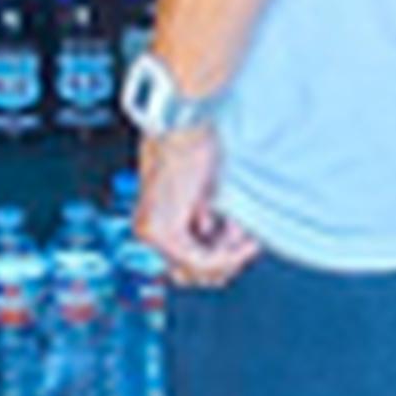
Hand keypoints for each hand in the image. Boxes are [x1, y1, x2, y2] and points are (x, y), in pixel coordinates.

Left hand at [135, 120, 258, 288]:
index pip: (186, 264)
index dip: (220, 260)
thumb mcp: (205, 194)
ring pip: (197, 269)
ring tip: (245, 231)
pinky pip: (200, 260)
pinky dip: (227, 254)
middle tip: (248, 243)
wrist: (184, 123)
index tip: (244, 245)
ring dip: (229, 254)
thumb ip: (207, 225)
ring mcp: (151, 234)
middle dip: (225, 260)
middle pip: (192, 272)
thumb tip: (226, 259)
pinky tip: (244, 241)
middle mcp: (147, 231)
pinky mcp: (163, 232)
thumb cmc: (196, 145)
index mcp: (154, 220)